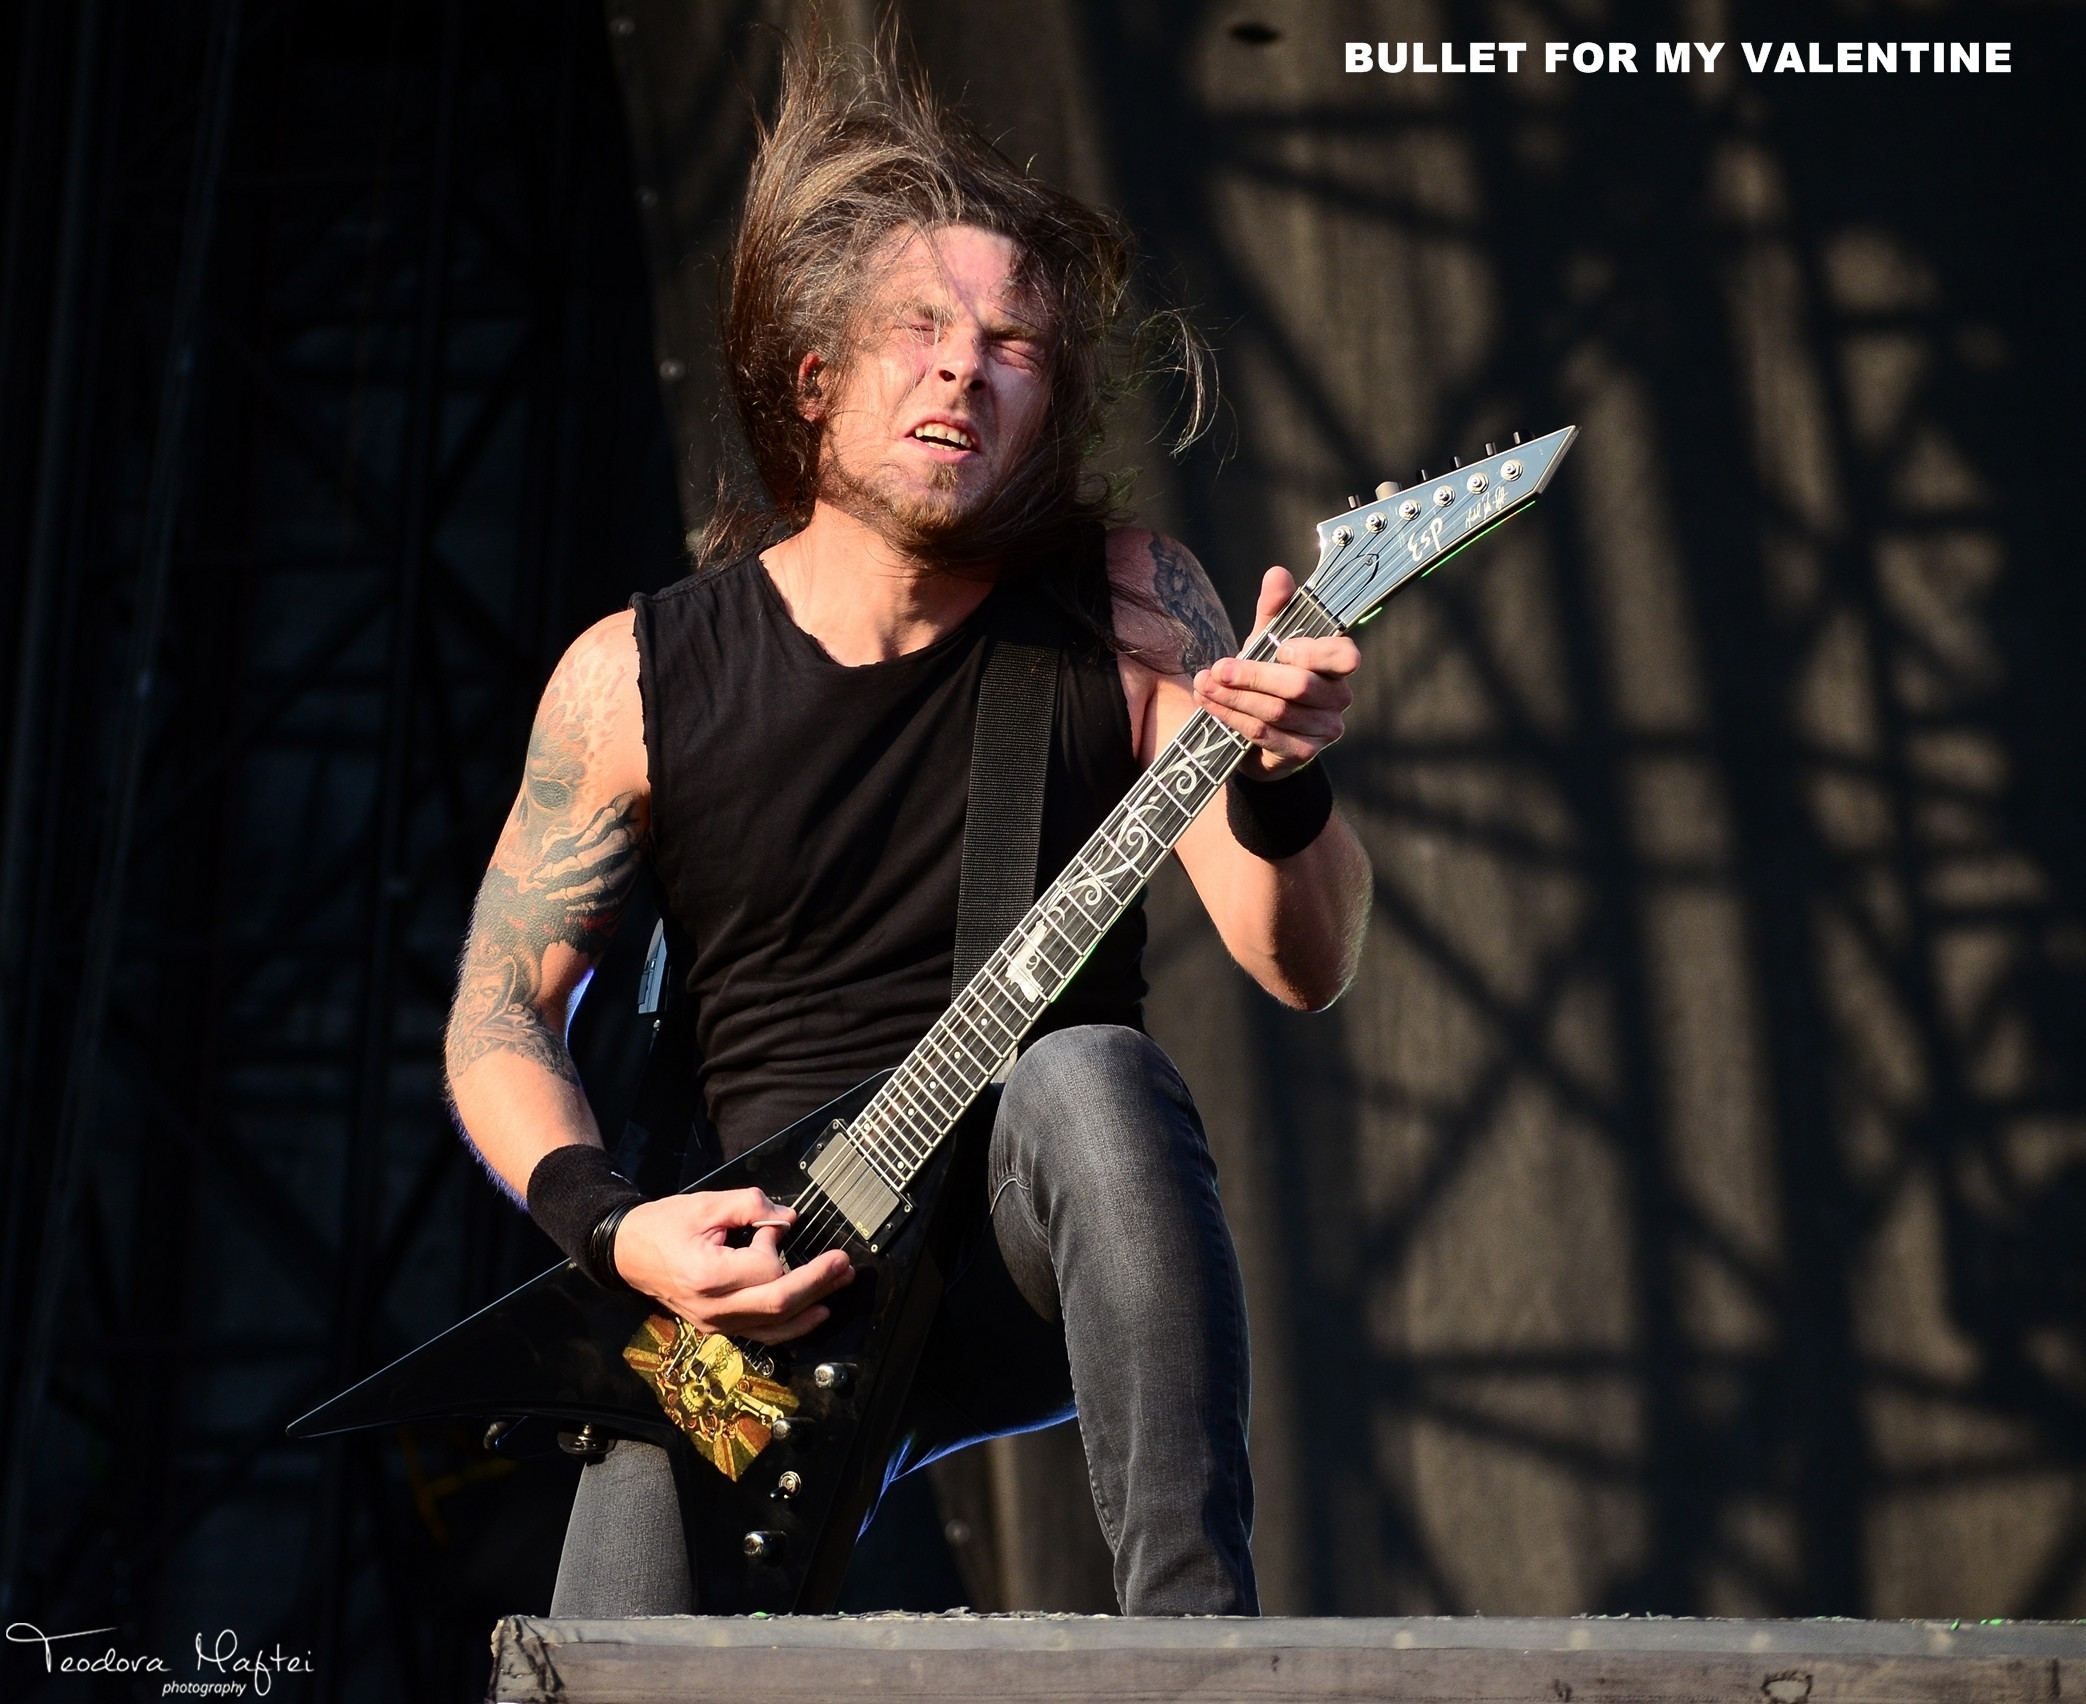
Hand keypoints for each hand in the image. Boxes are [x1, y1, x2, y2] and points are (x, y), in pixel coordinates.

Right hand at [612, 1188, 852, 1343]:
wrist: (627, 1252)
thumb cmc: (663, 1226)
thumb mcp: (705, 1204)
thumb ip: (750, 1206)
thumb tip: (788, 1218)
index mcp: (707, 1276)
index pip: (766, 1271)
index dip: (780, 1246)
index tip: (777, 1225)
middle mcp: (713, 1309)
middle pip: (779, 1306)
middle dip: (818, 1284)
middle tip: (844, 1265)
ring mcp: (715, 1324)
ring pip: (775, 1328)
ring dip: (812, 1307)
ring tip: (839, 1286)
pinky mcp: (718, 1328)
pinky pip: (762, 1334)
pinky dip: (792, 1325)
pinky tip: (814, 1313)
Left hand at [1192, 567, 1358, 779]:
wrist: (1261, 736)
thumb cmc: (1270, 678)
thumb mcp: (1267, 641)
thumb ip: (1274, 609)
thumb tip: (1278, 573)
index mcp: (1336, 665)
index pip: (1345, 656)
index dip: (1314, 652)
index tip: (1281, 647)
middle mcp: (1338, 698)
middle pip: (1299, 686)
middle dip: (1253, 676)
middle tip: (1218, 668)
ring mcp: (1324, 729)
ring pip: (1277, 712)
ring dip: (1234, 698)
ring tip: (1204, 685)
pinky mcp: (1302, 752)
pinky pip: (1265, 734)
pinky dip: (1233, 717)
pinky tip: (1211, 705)